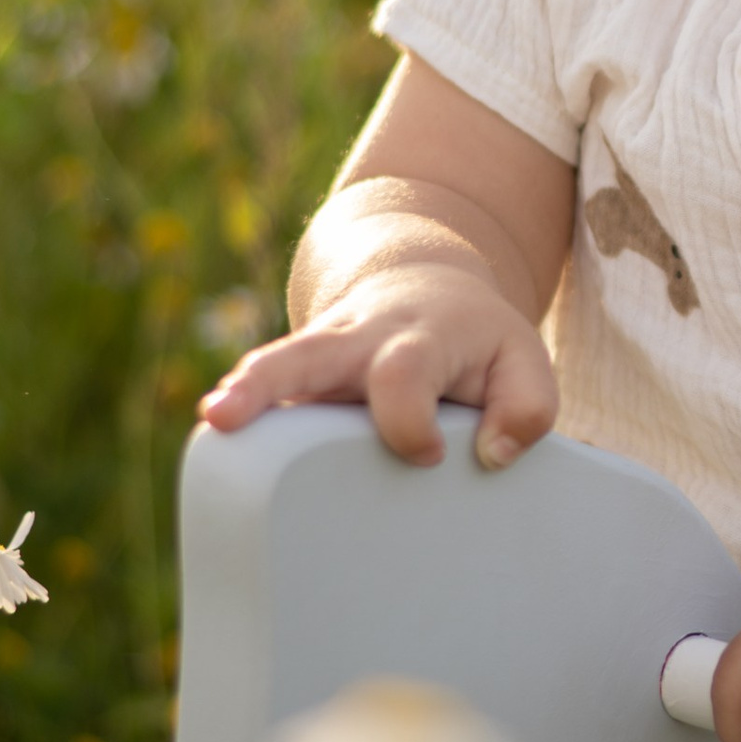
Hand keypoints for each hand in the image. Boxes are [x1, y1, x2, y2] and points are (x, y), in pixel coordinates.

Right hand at [195, 265, 559, 471]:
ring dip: (241, 391)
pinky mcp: (297, 376)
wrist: (423, 285)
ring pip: (274, 365)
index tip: (431, 455)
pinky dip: (241, 413)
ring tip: (212, 422)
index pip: (402, 375)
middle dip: (272, 383)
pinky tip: (218, 450)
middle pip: (311, 353)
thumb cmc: (476, 341)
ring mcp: (319, 354)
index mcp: (419, 338)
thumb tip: (490, 456)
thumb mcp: (523, 359)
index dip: (409, 421)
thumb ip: (528, 407)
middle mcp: (358, 340)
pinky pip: (266, 390)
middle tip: (228, 413)